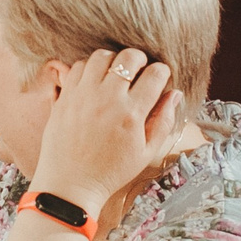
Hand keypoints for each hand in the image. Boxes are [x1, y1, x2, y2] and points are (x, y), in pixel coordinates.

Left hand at [31, 50, 179, 211]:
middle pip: (129, 57)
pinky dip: (89, 68)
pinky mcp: (66, 97)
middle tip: (139, 71)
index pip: (155, 74)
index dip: (162, 72)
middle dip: (140, 60)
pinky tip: (94, 82)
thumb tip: (175, 94)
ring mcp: (84, 95)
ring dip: (113, 60)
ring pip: (102, 56)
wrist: (71, 185)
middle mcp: (108, 99)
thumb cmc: (111, 171)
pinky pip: (78, 67)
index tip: (160, 78)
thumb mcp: (146, 152)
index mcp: (132, 114)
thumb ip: (164, 121)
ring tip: (115, 74)